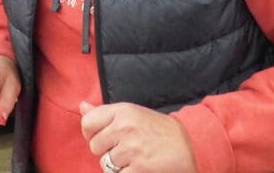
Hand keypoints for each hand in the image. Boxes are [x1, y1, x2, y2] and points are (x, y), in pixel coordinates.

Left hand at [80, 100, 196, 172]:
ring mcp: (132, 149)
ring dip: (116, 165)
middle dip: (106, 151)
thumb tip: (82, 106)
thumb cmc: (159, 130)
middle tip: (125, 149)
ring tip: (134, 158)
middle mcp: (125, 128)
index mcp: (123, 111)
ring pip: (105, 164)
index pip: (88, 122)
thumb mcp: (132, 114)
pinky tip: (138, 167)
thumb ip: (105, 113)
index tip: (103, 137)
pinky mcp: (138, 169)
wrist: (191, 145)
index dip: (91, 133)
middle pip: (94, 146)